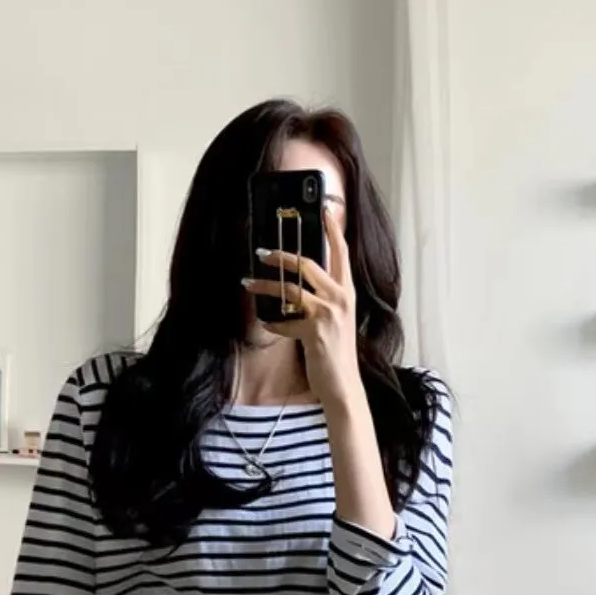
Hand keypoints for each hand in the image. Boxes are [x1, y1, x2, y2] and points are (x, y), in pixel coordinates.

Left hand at [243, 204, 363, 410]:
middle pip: (308, 264)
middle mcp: (341, 299)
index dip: (332, 230)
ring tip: (248, 283)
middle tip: (261, 252)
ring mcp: (328, 314)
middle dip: (282, 255)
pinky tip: (267, 325)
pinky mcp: (315, 331)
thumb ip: (322, 303)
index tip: (323, 209)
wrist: (343, 385)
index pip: (342, 253)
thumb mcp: (335, 322)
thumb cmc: (336, 355)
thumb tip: (296, 290)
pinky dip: (273, 324)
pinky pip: (284, 322)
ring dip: (266, 286)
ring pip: (291, 288)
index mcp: (347, 293)